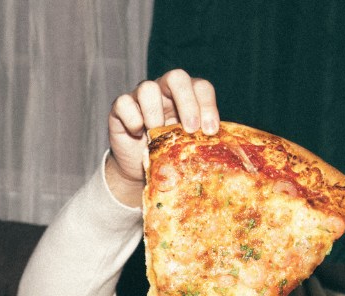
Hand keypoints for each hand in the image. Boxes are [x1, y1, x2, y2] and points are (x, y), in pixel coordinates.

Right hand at [105, 69, 219, 205]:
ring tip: (156, 133)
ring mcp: (141, 97)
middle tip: (190, 130)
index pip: (201, 87)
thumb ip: (202, 139)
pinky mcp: (120, 108)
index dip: (207, 106)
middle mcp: (164, 90)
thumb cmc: (169, 154)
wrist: (139, 169)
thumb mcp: (189, 146)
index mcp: (187, 96)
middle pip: (176, 77)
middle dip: (187, 102)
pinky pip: (124, 102)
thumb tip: (224, 147)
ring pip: (147, 87)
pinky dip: (132, 117)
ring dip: (155, 112)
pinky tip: (137, 132)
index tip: (211, 131)